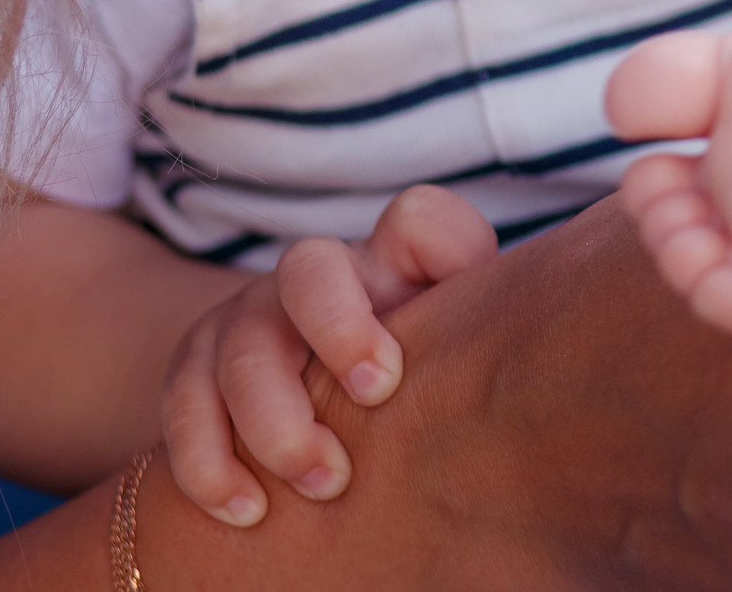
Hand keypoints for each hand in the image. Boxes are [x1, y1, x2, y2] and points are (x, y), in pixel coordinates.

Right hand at [160, 186, 494, 525]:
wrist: (317, 384)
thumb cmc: (419, 372)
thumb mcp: (462, 348)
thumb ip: (493, 336)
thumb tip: (547, 360)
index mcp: (401, 261)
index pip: (420, 219)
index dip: (422, 258)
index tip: (400, 368)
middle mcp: (320, 276)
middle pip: (310, 271)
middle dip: (336, 339)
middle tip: (376, 405)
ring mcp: (251, 316)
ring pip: (241, 347)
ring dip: (276, 424)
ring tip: (323, 485)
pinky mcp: (196, 369)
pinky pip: (184, 407)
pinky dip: (210, 465)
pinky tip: (247, 511)